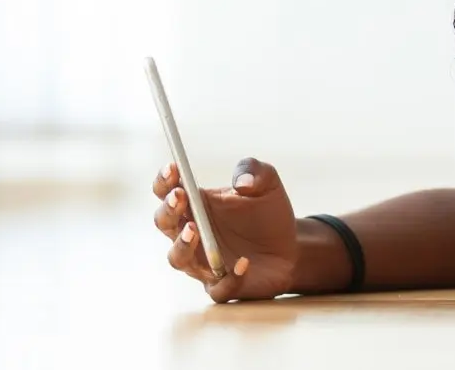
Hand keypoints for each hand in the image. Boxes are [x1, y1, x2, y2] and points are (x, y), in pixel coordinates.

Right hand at [152, 157, 297, 302]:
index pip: (167, 191)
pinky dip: (229, 277)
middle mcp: (191, 233)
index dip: (165, 181)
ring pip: (178, 259)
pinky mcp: (222, 285)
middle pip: (164, 223)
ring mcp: (202, 262)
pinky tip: (243, 263)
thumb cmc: (269, 213)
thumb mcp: (267, 183)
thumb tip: (242, 182)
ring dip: (182, 245)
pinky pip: (218, 287)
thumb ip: (254, 171)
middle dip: (168, 210)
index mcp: (196, 205)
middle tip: (179, 197)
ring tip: (194, 229)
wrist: (291, 247)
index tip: (174, 168)